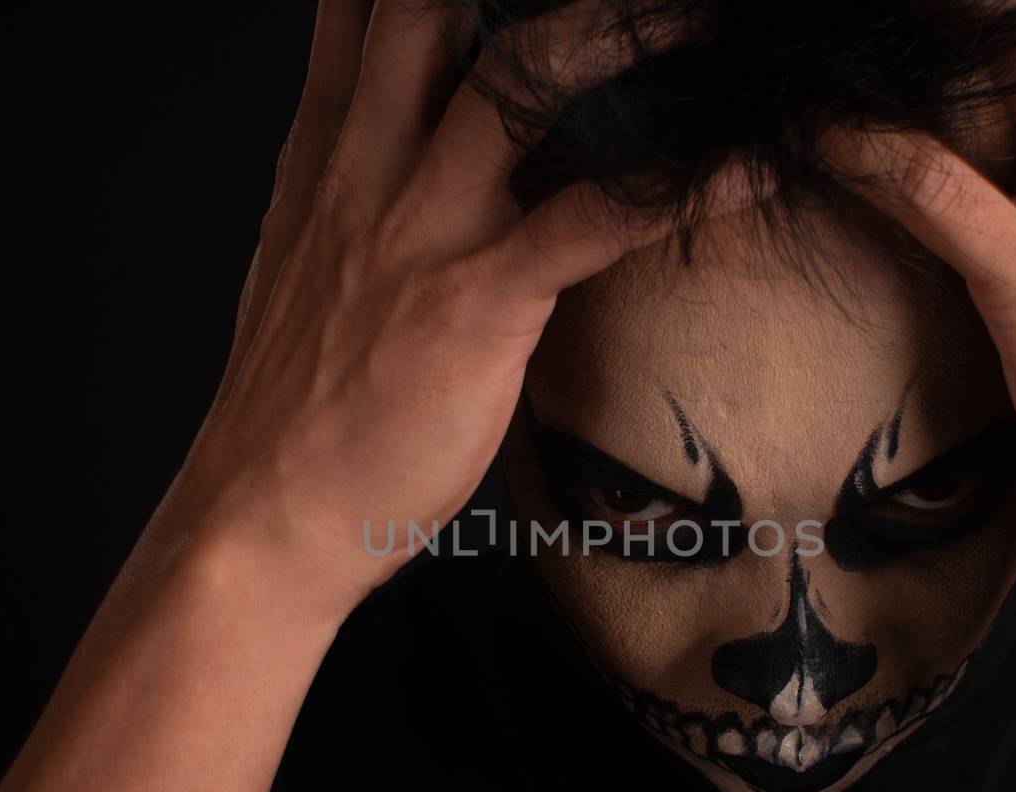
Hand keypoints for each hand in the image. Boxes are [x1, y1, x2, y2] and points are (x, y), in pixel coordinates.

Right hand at [173, 0, 753, 615]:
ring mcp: (425, 228)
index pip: (362, 14)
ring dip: (620, 36)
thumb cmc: (294, 409)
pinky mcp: (479, 300)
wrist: (265, 516)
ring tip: (701, 29)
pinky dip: (683, 189)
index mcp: (326, 158)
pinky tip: (751, 168)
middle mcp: (370, 168)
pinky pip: (594, 218)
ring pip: (520, 77)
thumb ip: (344, 197)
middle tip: (626, 2)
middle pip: (435, 8)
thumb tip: (386, 166)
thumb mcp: (296, 269)